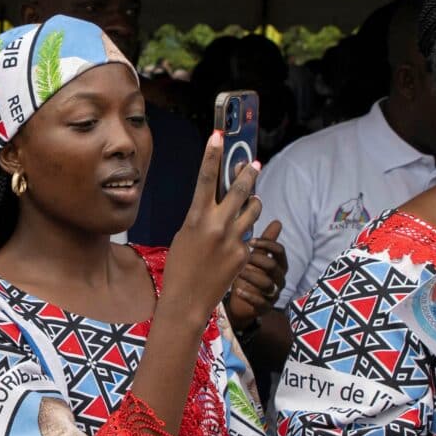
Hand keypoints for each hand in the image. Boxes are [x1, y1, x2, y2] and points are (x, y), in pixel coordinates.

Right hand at [163, 133, 262, 325]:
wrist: (187, 300)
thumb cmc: (180, 267)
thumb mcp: (186, 235)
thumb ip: (203, 217)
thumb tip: (221, 203)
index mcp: (197, 218)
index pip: (206, 178)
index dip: (212, 155)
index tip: (219, 135)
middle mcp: (217, 226)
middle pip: (240, 189)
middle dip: (248, 172)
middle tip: (254, 162)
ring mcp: (234, 240)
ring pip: (253, 209)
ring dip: (253, 202)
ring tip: (251, 202)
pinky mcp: (244, 254)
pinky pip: (249, 234)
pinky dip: (244, 234)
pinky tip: (234, 245)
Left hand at [225, 220, 286, 329]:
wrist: (241, 302)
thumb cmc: (249, 275)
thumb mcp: (255, 257)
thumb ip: (264, 242)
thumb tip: (277, 221)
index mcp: (279, 265)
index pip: (279, 251)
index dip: (266, 244)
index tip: (250, 241)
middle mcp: (280, 279)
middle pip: (273, 267)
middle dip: (256, 260)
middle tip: (240, 257)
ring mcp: (274, 294)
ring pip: (267, 284)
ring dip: (251, 276)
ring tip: (237, 272)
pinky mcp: (266, 308)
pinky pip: (260, 303)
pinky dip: (249, 296)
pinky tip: (238, 290)